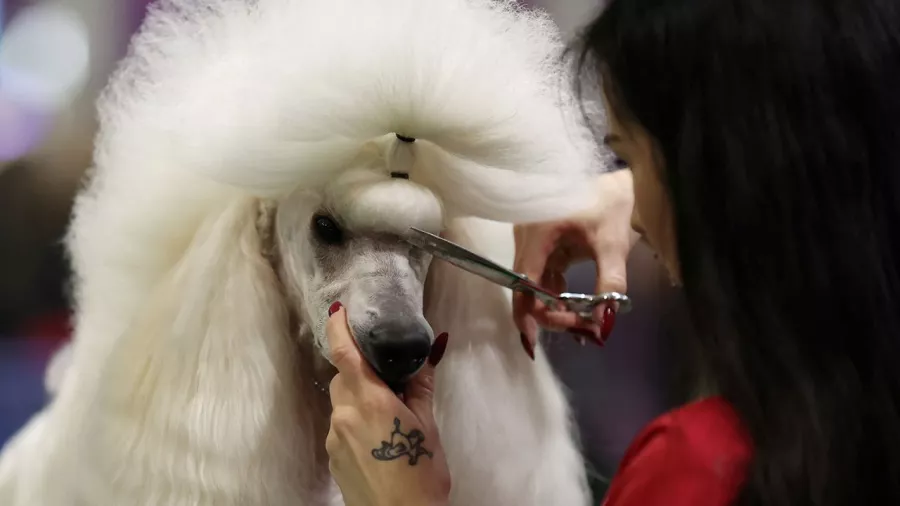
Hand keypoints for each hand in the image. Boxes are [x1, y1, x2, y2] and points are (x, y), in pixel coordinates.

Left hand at [325, 303, 451, 505]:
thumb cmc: (421, 474)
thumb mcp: (427, 426)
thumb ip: (421, 385)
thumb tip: (433, 347)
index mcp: (368, 401)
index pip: (343, 354)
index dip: (338, 328)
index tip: (338, 310)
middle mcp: (343, 415)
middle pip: (342, 377)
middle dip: (359, 368)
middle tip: (386, 373)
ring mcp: (334, 438)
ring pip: (341, 402)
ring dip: (359, 396)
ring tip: (388, 411)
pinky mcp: (332, 458)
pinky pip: (341, 426)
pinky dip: (356, 420)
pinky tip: (379, 437)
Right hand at [513, 170, 637, 355]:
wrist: (618, 172)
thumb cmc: (612, 202)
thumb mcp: (613, 243)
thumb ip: (609, 283)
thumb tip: (603, 321)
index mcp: (537, 233)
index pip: (524, 281)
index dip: (530, 311)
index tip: (540, 339)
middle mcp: (527, 238)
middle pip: (525, 287)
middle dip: (548, 314)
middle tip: (579, 333)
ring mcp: (534, 241)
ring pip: (534, 284)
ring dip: (554, 307)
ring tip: (582, 327)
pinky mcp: (545, 244)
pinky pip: (544, 276)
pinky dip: (557, 294)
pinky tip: (576, 311)